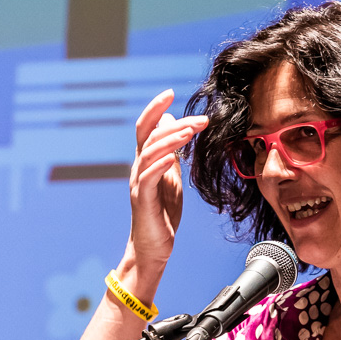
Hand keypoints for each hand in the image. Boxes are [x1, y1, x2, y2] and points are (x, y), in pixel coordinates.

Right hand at [128, 90, 206, 273]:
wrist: (152, 247)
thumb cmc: (161, 213)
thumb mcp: (170, 175)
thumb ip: (170, 151)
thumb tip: (172, 124)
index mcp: (146, 161)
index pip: (145, 127)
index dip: (154, 108)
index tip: (171, 92)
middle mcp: (139, 168)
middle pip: (151, 136)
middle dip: (176, 124)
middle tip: (201, 120)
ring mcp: (138, 184)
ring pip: (149, 153)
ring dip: (171, 140)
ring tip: (190, 132)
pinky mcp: (142, 200)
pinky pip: (148, 178)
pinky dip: (160, 165)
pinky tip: (173, 157)